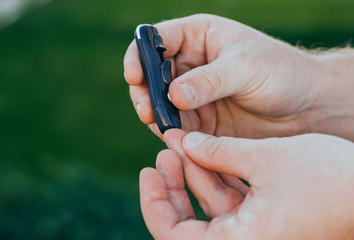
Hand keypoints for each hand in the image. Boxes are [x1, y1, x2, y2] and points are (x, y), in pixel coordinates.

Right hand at [125, 14, 353, 139]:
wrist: (306, 106)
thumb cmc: (281, 72)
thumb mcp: (244, 67)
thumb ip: (208, 81)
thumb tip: (172, 95)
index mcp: (198, 37)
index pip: (157, 40)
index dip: (139, 56)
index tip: (134, 76)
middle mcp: (191, 65)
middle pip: (151, 75)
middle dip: (145, 92)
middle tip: (147, 110)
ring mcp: (193, 94)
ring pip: (160, 103)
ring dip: (157, 115)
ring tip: (162, 126)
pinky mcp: (200, 120)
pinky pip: (177, 126)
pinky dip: (173, 133)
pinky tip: (177, 139)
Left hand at [140, 130, 353, 238]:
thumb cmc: (328, 179)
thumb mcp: (264, 159)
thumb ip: (218, 151)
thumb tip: (186, 144)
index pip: (173, 236)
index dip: (154, 203)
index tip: (148, 171)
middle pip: (187, 221)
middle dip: (173, 184)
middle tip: (163, 152)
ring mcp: (253, 232)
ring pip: (208, 206)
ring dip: (193, 173)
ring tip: (180, 140)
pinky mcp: (263, 219)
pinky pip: (228, 200)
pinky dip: (215, 175)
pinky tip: (203, 149)